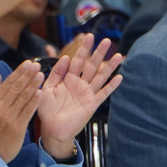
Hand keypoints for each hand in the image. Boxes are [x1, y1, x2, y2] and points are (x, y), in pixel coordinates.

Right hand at [0, 62, 44, 162]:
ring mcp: (9, 117)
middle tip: (37, 65)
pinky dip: (34, 101)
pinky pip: (27, 111)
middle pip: (16, 88)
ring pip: (23, 98)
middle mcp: (0, 108)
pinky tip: (40, 93)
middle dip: (27, 75)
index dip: (18, 72)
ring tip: (41, 74)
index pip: (7, 84)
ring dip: (33, 85)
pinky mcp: (18, 127)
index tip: (28, 63)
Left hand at [37, 34, 123, 157]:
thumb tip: (65, 58)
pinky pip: (104, 93)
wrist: (52, 129)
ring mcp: (88, 93)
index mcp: (68, 78)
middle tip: (106, 41)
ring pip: (100, 76)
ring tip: (119, 55)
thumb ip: (55, 74)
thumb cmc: (47, 110)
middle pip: (91, 65)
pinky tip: (120, 77)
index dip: (83, 49)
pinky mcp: (92, 104)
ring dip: (110, 66)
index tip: (89, 37)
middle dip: (99, 53)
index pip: (77, 60)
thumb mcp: (47, 88)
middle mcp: (80, 84)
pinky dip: (112, 86)